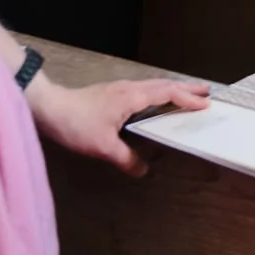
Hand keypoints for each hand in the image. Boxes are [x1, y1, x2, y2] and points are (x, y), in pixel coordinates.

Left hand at [26, 75, 209, 176]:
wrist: (48, 107)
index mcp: (132, 97)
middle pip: (165, 84)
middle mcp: (129, 88)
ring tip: (186, 94)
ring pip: (154, 85)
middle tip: (206, 91)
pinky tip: (154, 101)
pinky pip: (143, 89)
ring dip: (173, 89)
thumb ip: (126, 158)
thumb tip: (143, 169)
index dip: (188, 99)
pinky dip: (158, 92)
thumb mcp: (102, 147)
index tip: (206, 104)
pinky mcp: (111, 93)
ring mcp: (119, 88)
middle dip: (187, 88)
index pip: (168, 94)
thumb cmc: (75, 123)